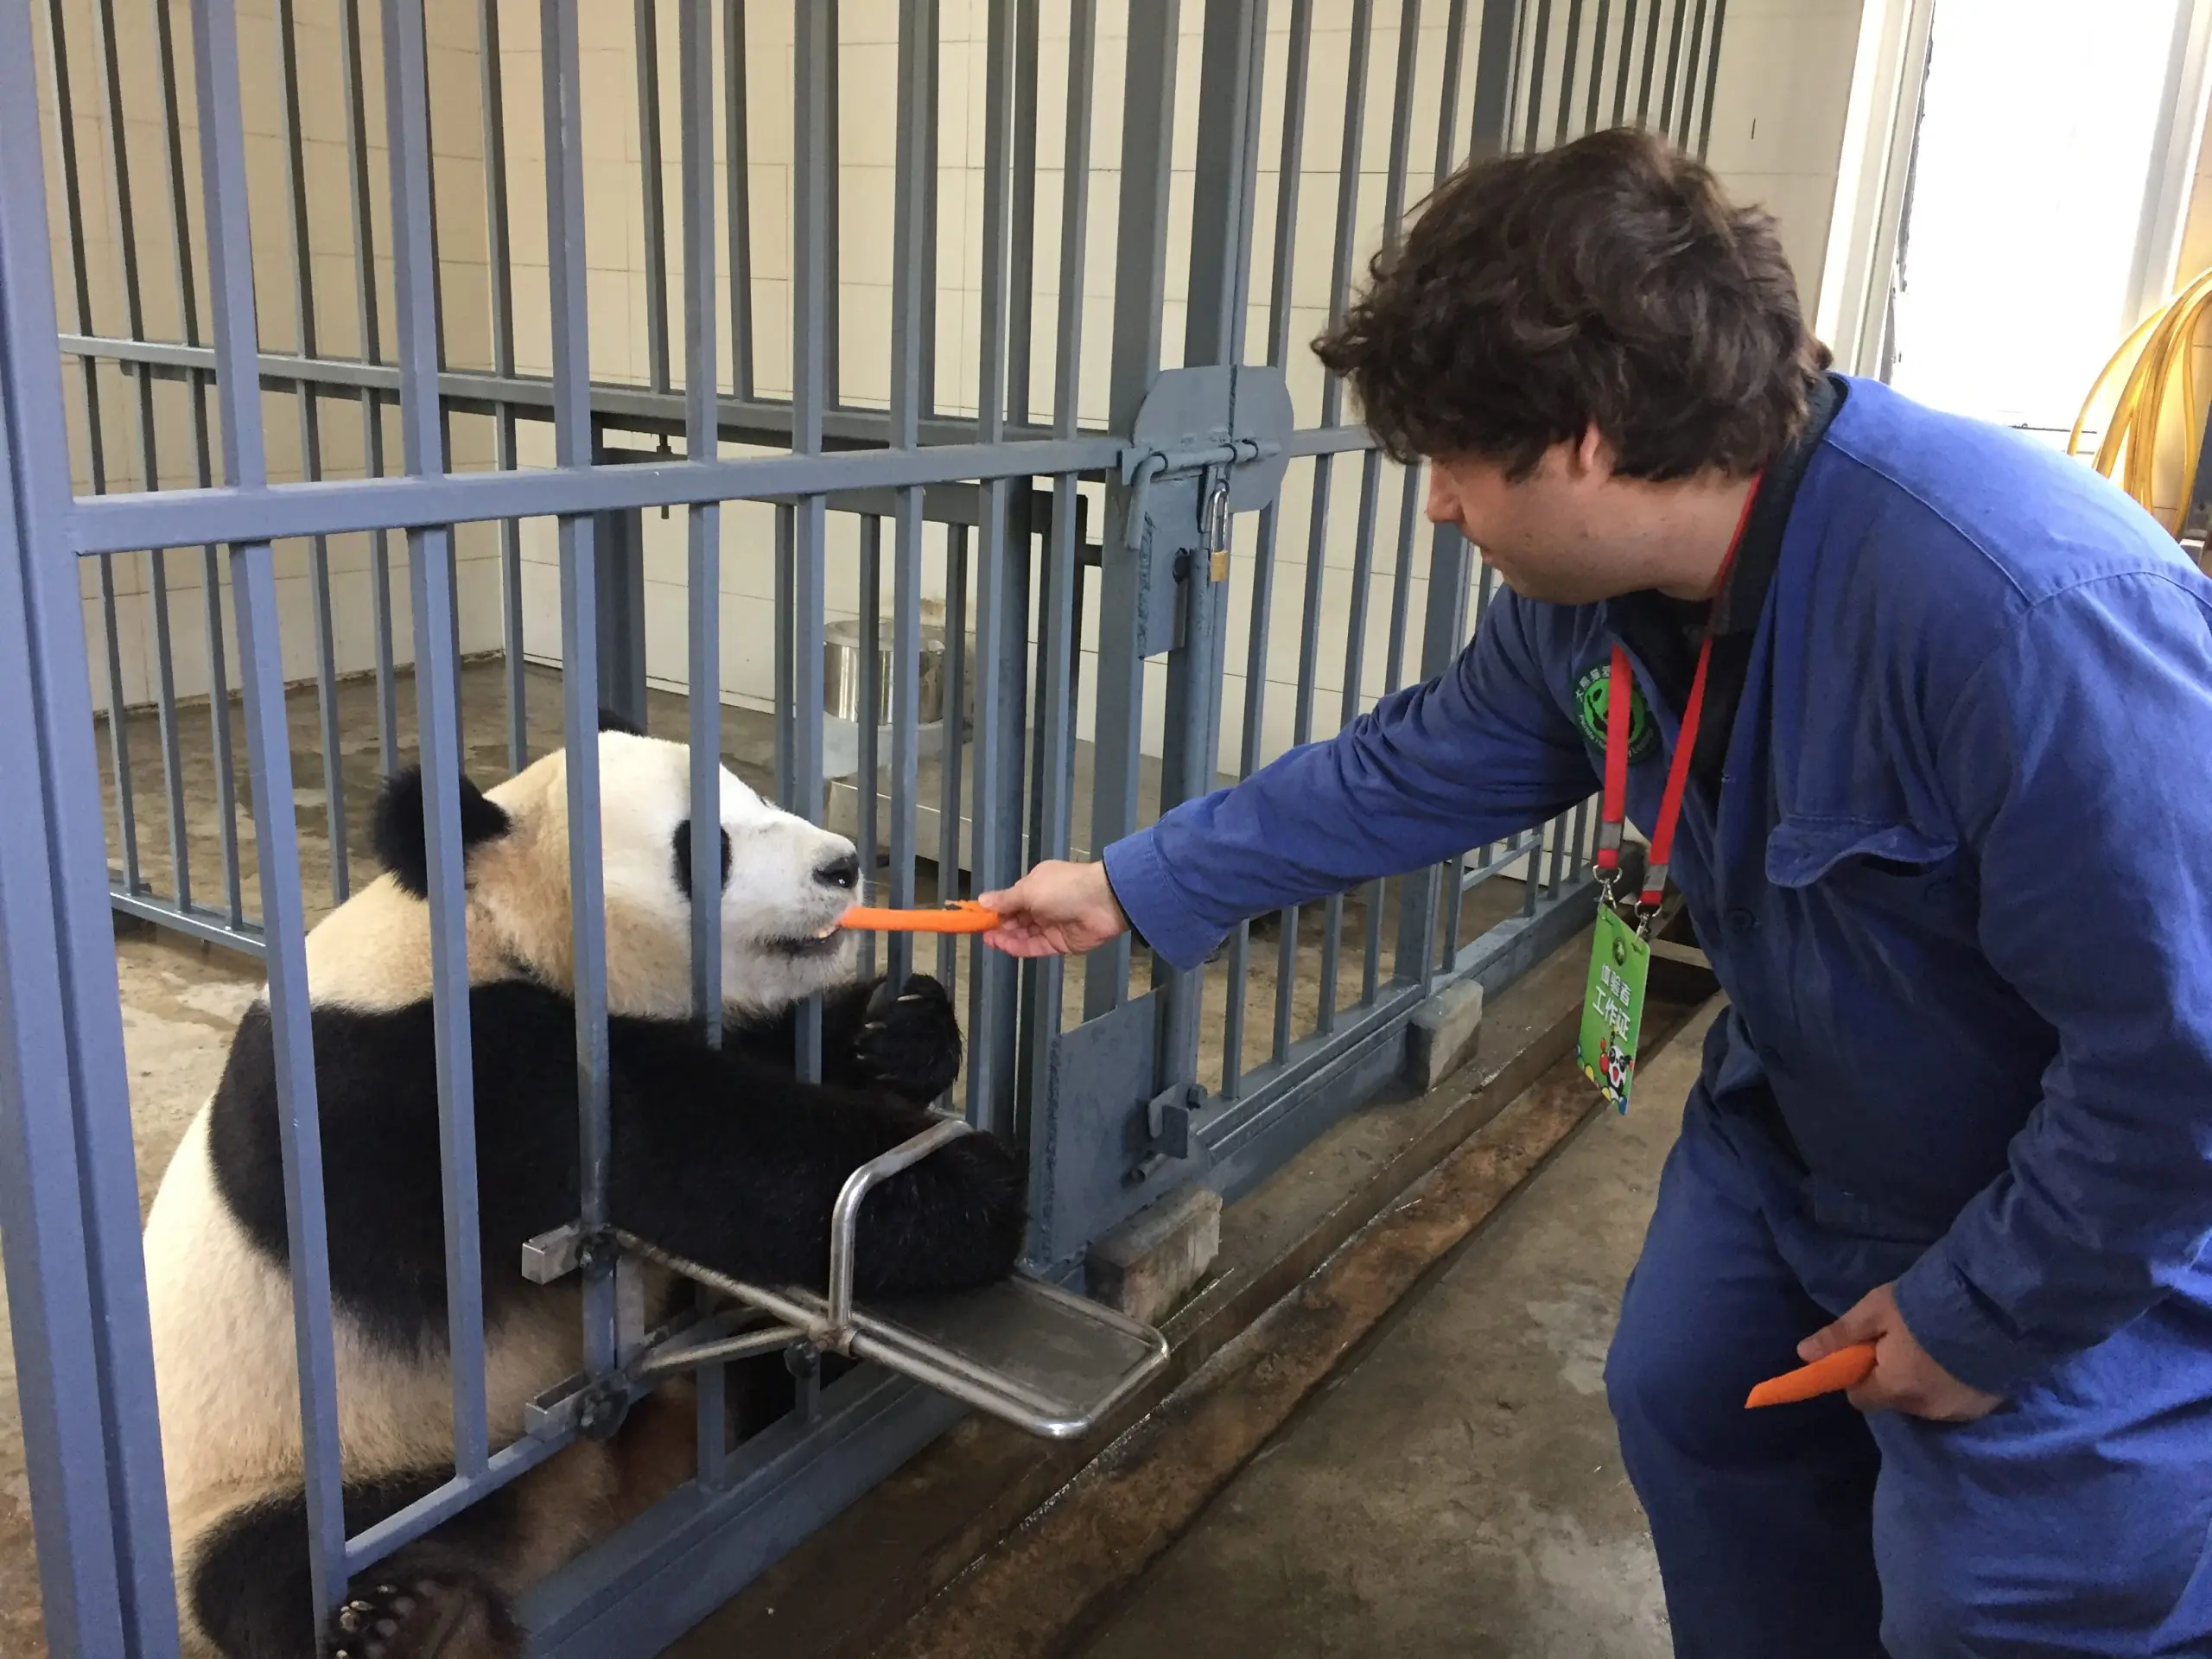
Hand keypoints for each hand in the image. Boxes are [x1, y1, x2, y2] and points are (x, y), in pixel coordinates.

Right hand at [977, 860, 1128, 957]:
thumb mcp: (1029, 889)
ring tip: (989, 940)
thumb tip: (982, 900)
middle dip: (998, 925)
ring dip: (1006, 937)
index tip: (977, 917)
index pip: (1011, 900)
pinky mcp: (1059, 944)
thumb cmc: (1062, 888)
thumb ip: (1005, 900)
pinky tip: (1004, 946)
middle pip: (1016, 919)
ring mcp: (1051, 925)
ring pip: (1024, 934)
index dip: (995, 909)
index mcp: (1037, 886)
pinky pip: (1035, 946)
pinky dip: (1019, 947)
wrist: (1103, 903)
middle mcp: (1043, 905)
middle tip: (980, 932)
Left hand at [1799, 1282, 2002, 1421]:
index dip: (1858, 1377)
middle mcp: (1926, 1410)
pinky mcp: (1986, 1405)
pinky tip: (1960, 1357)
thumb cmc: (1927, 1305)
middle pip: (1894, 1399)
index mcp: (1895, 1389)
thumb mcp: (1876, 1311)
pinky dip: (1953, 1384)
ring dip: (1924, 1381)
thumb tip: (1802, 1354)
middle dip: (1893, 1377)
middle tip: (1904, 1341)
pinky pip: (1957, 1400)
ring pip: (1926, 1401)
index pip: (1860, 1399)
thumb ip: (1840, 1336)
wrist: (1997, 1307)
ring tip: (1936, 1346)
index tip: (1867, 1352)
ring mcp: (1959, 1411)